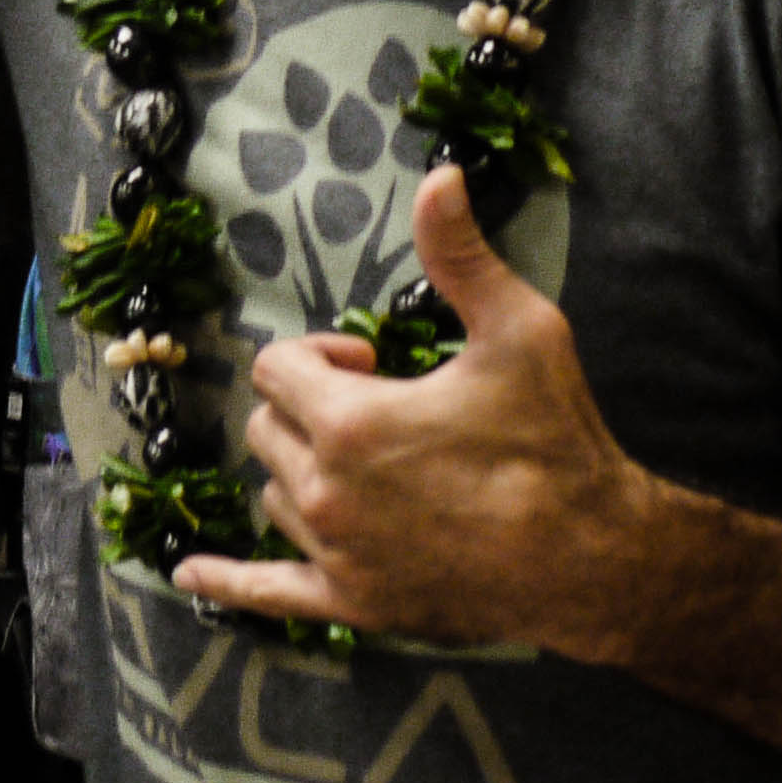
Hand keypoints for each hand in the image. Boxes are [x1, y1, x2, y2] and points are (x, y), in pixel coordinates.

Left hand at [172, 167, 666, 656]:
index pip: (276, 368)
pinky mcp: (353, 606)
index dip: (319, 354)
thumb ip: (461, 255)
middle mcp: (325, 493)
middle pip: (266, 428)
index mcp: (348, 424)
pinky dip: (226, 580)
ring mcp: (335, 557)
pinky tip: (186, 572)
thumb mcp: (518, 331)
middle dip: (306, 408)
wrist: (594, 560)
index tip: (371, 362)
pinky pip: (267, 593)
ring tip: (366, 468)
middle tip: (375, 410)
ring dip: (302, 472)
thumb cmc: (556, 441)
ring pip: (273, 496)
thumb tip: (440, 176)